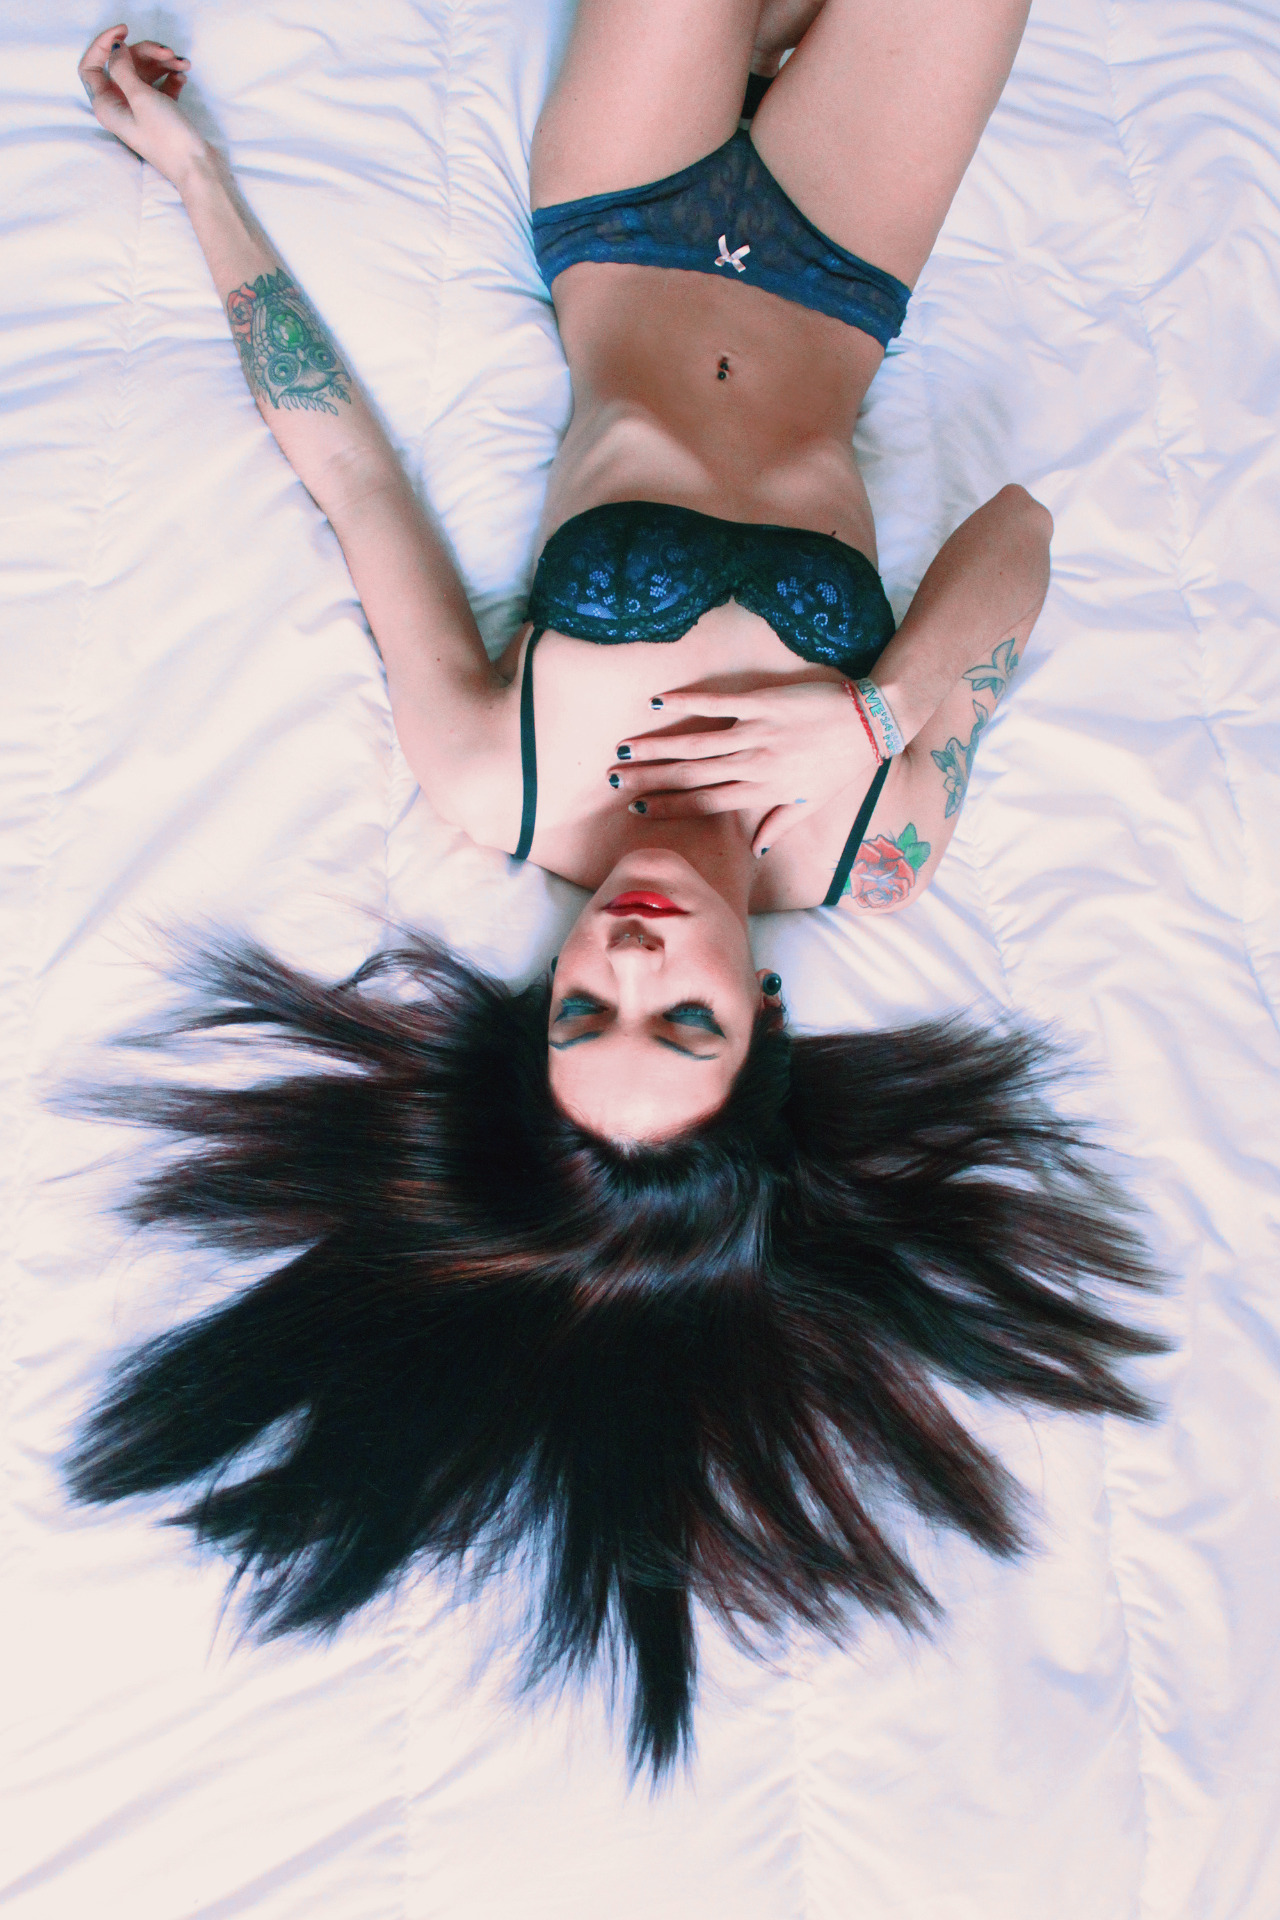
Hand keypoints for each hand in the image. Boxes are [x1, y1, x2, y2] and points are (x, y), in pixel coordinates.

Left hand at [78, 25, 205, 187]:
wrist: (197, 167)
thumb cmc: (166, 138)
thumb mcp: (140, 97)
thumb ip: (122, 68)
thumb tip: (115, 49)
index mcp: (106, 106)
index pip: (91, 66)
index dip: (103, 45)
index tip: (125, 32)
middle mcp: (119, 107)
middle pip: (123, 65)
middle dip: (145, 53)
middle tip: (166, 52)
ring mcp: (139, 110)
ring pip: (144, 73)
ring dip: (162, 62)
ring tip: (181, 62)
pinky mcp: (158, 113)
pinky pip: (160, 85)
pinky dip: (170, 77)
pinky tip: (183, 76)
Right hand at [609, 679, 880, 857]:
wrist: (872, 724)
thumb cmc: (842, 764)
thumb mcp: (812, 802)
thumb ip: (778, 824)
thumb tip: (754, 850)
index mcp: (761, 792)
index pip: (704, 803)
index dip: (668, 807)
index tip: (636, 809)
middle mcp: (753, 766)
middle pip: (690, 775)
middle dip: (648, 779)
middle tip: (613, 779)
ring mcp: (756, 734)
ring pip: (696, 744)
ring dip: (656, 746)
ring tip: (624, 748)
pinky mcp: (764, 704)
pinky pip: (719, 703)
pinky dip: (687, 702)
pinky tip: (659, 702)